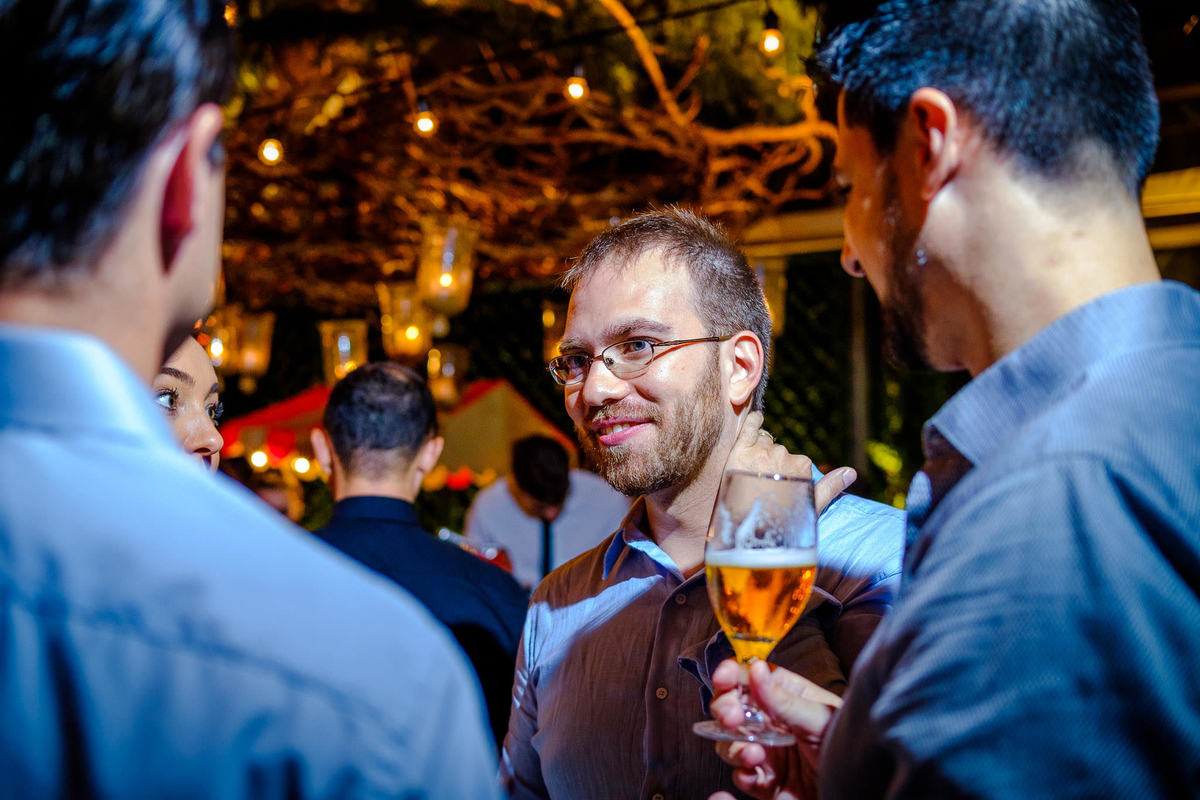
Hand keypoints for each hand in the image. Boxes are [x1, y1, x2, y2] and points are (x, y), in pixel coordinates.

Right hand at [707, 659, 841, 799]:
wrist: (860, 792)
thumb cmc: (849, 747)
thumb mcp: (818, 718)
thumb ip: (783, 698)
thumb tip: (756, 669)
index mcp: (787, 697)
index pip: (751, 677)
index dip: (732, 674)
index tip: (723, 678)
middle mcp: (772, 722)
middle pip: (732, 707)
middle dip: (725, 709)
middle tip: (732, 717)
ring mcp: (767, 751)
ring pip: (730, 742)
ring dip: (735, 745)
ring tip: (755, 753)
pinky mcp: (766, 781)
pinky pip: (741, 775)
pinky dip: (742, 773)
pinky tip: (756, 772)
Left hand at [728, 411, 855, 513]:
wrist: (747, 531)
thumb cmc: (782, 522)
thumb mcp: (811, 505)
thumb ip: (831, 487)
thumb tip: (852, 472)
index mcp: (802, 465)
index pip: (794, 460)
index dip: (785, 472)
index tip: (776, 487)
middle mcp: (783, 455)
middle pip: (777, 451)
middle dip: (771, 463)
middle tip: (760, 485)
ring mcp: (761, 452)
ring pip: (762, 442)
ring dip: (758, 453)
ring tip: (749, 476)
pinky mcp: (741, 450)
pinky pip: (749, 427)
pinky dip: (753, 422)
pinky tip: (755, 420)